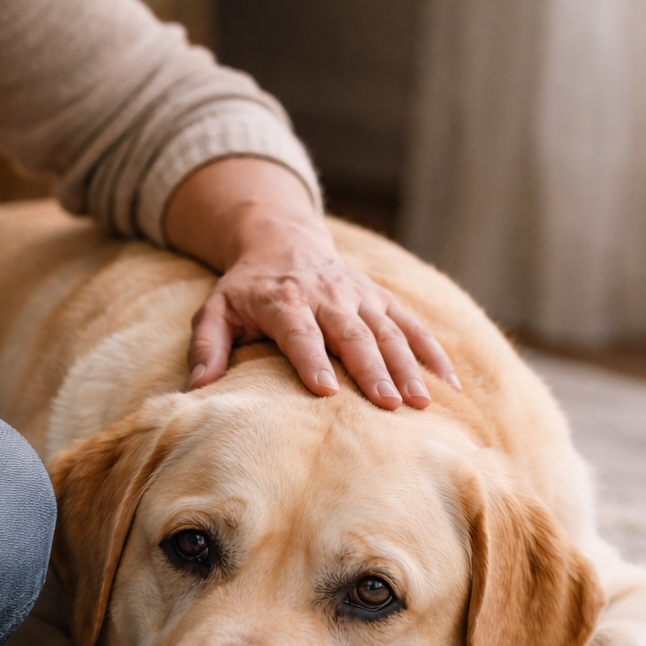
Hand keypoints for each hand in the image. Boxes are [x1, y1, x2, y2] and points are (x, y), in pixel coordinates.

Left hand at [165, 158, 459, 409]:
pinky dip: (433, 352)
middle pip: (352, 334)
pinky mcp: (381, 299)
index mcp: (284, 301)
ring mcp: (359, 296)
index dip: (312, 359)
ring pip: (388, 331)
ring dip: (407, 366)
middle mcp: (327, 295)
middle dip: (372, 369)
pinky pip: (412, 325)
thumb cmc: (244, 288)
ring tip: (422, 402)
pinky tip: (448, 384)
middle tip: (388, 406)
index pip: (300, 332)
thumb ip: (206, 346)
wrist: (282, 239)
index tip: (325, 391)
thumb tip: (197, 388)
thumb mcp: (214, 310)